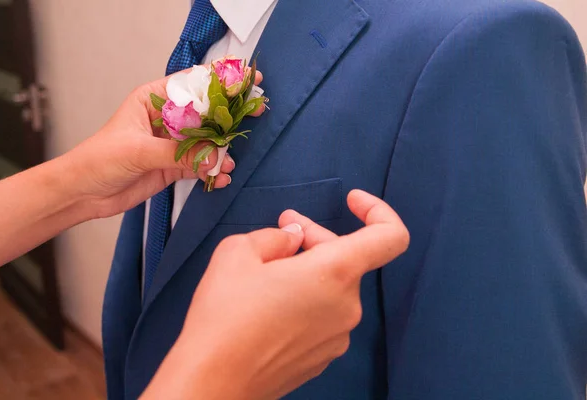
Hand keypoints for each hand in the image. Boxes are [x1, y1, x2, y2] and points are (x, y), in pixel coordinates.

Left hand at [59, 69, 264, 218]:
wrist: (84, 193)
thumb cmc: (98, 160)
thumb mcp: (137, 150)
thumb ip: (176, 152)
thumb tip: (212, 156)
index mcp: (153, 100)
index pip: (191, 85)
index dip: (219, 82)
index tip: (245, 81)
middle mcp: (166, 120)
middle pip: (205, 113)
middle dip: (228, 117)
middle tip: (253, 115)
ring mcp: (171, 144)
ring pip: (206, 142)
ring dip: (221, 152)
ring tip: (229, 163)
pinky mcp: (173, 166)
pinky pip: (200, 166)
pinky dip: (212, 171)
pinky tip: (220, 178)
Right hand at [142, 190, 408, 399]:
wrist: (213, 382)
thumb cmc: (225, 314)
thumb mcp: (237, 252)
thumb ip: (275, 236)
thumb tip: (294, 238)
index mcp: (335, 274)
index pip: (390, 237)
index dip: (378, 210)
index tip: (351, 201)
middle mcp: (348, 307)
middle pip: (348, 260)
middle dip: (316, 240)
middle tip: (282, 230)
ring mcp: (338, 337)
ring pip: (333, 289)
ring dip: (309, 271)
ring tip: (268, 270)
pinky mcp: (324, 359)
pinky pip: (323, 316)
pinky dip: (306, 300)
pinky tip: (270, 304)